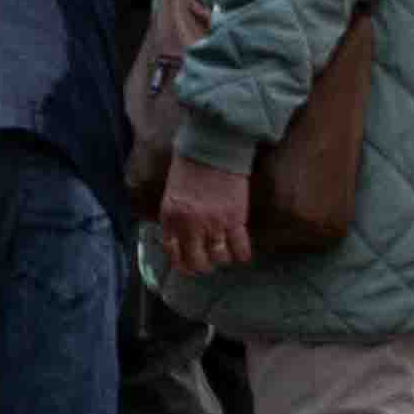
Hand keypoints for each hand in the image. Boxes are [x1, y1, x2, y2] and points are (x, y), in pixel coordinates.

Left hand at [154, 152, 256, 275]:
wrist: (212, 147)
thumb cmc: (190, 166)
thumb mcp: (172, 194)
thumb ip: (175, 218)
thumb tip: (180, 240)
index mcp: (171, 219)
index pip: (174, 255)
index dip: (184, 265)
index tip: (191, 265)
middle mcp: (190, 225)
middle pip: (198, 262)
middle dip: (204, 266)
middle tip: (210, 262)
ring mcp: (213, 223)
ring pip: (219, 258)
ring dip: (223, 259)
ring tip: (225, 253)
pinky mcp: (235, 218)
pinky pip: (240, 248)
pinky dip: (242, 254)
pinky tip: (242, 253)